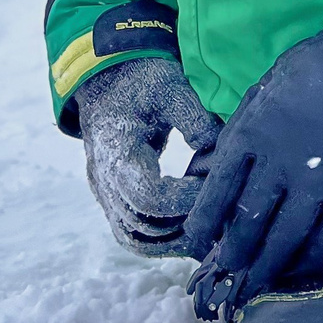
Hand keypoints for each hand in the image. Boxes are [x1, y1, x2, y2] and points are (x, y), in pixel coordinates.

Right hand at [76, 52, 221, 255]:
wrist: (106, 80)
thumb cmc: (141, 81)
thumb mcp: (170, 86)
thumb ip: (194, 118)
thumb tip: (219, 151)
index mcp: (117, 150)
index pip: (149, 196)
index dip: (186, 199)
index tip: (214, 186)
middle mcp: (104, 179)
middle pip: (143, 225)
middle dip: (185, 224)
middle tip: (218, 211)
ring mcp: (103, 193)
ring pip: (133, 239)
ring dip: (171, 242)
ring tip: (207, 232)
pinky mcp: (109, 198)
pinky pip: (130, 233)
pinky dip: (159, 241)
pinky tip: (188, 232)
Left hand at [182, 13, 322, 313]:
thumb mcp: (268, 84)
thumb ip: (245, 125)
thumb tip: (220, 162)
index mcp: (253, 133)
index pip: (216, 191)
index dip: (203, 224)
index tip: (196, 243)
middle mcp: (280, 165)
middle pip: (246, 223)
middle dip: (232, 254)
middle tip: (226, 272)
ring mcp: (319, 184)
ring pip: (283, 240)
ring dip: (265, 267)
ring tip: (253, 284)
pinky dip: (310, 259)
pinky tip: (300, 266)